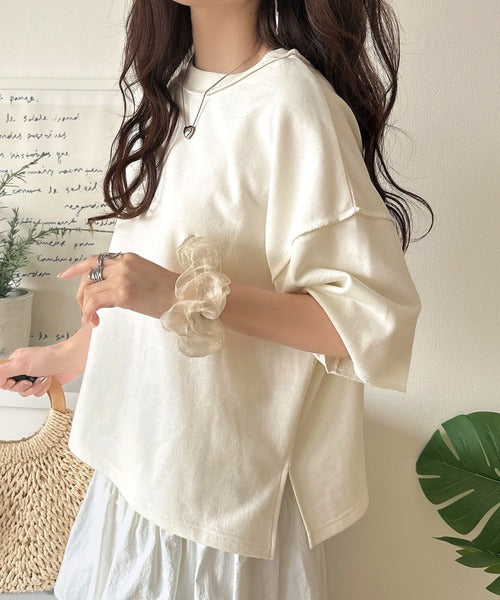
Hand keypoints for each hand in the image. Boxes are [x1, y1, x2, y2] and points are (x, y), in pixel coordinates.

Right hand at [0, 344, 78, 396]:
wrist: (70, 361)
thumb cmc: (50, 356)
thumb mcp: (21, 363)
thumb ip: (3, 371)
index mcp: (16, 362)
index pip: (3, 379)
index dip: (8, 383)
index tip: (15, 380)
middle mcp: (24, 369)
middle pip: (14, 387)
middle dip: (24, 386)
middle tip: (30, 378)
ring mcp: (34, 377)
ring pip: (26, 392)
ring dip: (35, 386)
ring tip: (42, 377)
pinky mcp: (44, 383)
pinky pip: (37, 393)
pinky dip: (43, 388)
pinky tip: (48, 380)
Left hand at [57, 252, 178, 325]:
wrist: (184, 297)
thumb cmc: (169, 291)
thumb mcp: (145, 275)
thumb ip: (126, 276)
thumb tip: (109, 289)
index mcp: (128, 258)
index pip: (95, 259)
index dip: (77, 268)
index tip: (64, 275)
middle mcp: (123, 264)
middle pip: (88, 276)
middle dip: (80, 295)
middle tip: (84, 310)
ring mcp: (122, 278)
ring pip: (89, 291)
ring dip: (85, 308)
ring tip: (92, 319)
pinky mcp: (123, 293)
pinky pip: (94, 302)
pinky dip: (88, 313)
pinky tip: (93, 321)